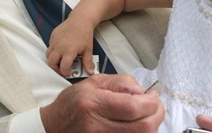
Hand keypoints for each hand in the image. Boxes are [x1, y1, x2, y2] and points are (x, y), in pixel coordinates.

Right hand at [40, 73, 163, 132]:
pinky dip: (140, 132)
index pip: (133, 107)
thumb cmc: (72, 103)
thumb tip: (141, 91)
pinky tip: (137, 123)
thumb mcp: (92, 83)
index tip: (153, 95)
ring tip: (146, 113)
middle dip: (157, 114)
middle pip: (143, 127)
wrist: (54, 126)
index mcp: (94, 103)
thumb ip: (119, 83)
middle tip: (156, 105)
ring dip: (151, 124)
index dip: (150, 102)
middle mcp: (98, 125)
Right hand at [47, 18, 95, 76]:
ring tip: (60, 60)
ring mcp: (55, 40)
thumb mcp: (88, 49)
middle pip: (51, 62)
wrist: (80, 19)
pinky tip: (61, 49)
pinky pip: (49, 46)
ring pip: (48, 54)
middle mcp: (60, 46)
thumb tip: (90, 72)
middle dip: (55, 68)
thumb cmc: (85, 34)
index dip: (65, 73)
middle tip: (61, 69)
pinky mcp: (53, 35)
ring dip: (53, 59)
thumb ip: (88, 62)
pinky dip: (53, 50)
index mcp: (69, 50)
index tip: (68, 73)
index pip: (63, 67)